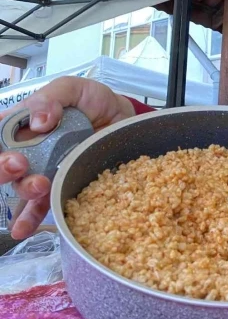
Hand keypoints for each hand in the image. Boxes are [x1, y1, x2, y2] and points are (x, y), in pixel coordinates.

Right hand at [0, 77, 135, 239]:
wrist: (124, 120)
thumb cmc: (95, 102)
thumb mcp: (74, 89)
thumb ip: (53, 97)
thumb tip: (38, 120)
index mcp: (23, 123)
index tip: (7, 150)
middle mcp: (28, 149)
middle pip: (2, 164)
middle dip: (2, 169)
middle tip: (19, 164)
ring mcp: (43, 169)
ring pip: (21, 186)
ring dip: (24, 189)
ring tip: (39, 185)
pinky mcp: (61, 185)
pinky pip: (40, 206)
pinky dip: (28, 219)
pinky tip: (21, 230)